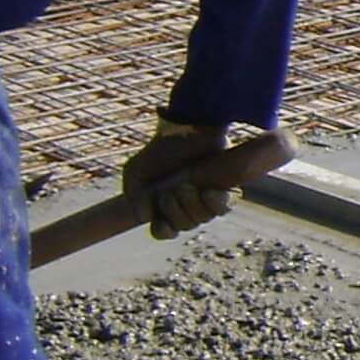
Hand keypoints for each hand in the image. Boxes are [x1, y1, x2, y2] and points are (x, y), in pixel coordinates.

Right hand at [121, 117, 234, 238]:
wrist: (188, 128)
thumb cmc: (162, 149)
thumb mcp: (136, 172)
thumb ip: (134, 198)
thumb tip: (146, 217)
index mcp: (164, 203)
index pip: (164, 231)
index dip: (163, 230)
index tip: (161, 222)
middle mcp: (186, 203)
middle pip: (183, 226)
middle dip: (175, 210)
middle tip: (174, 188)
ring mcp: (206, 197)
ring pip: (201, 219)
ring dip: (192, 205)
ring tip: (189, 185)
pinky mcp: (225, 188)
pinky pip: (222, 209)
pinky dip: (214, 204)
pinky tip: (208, 192)